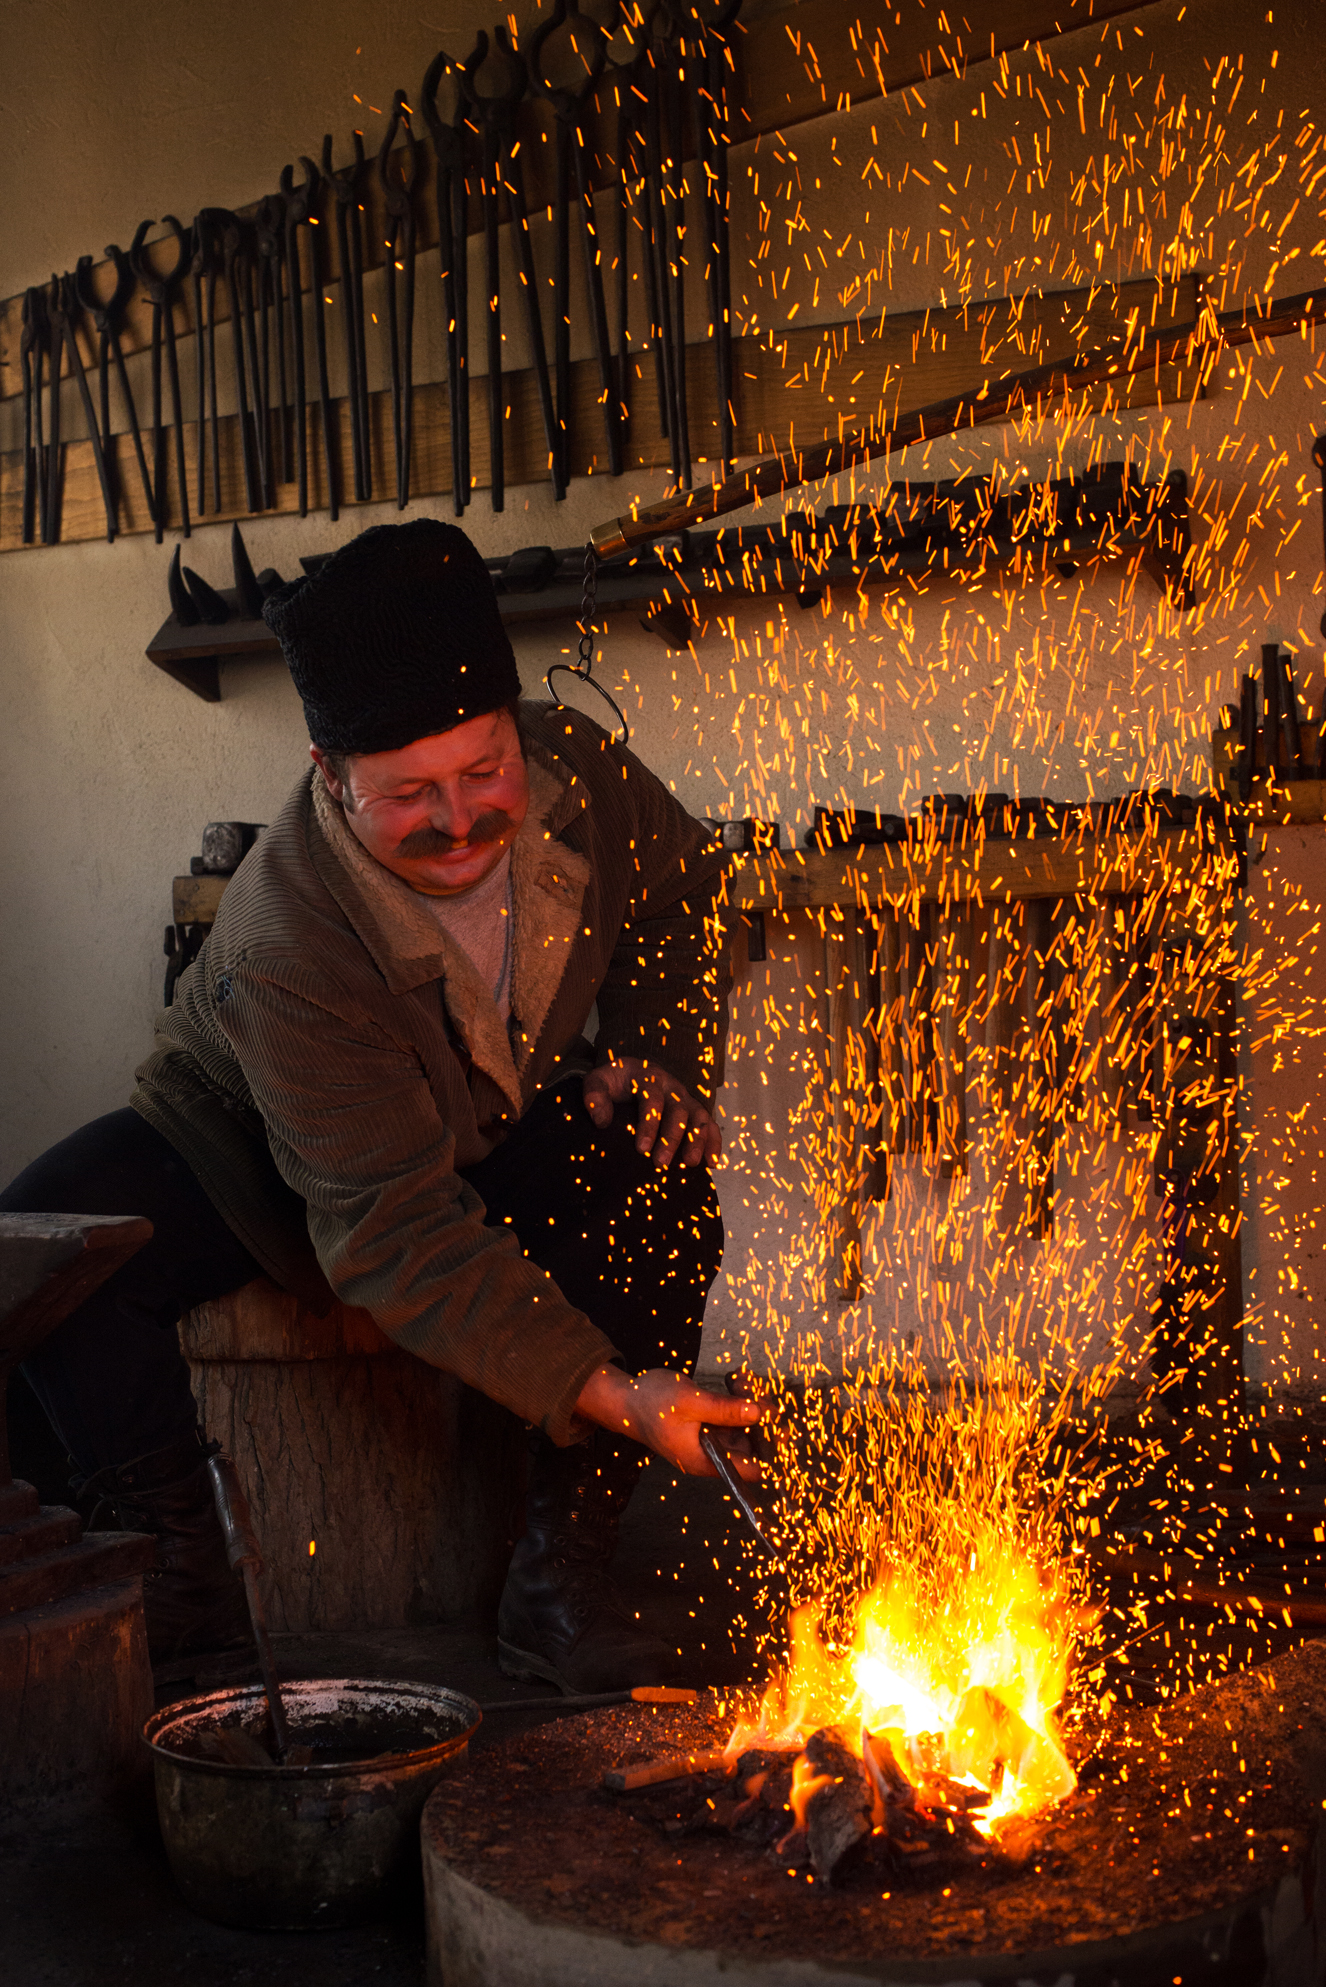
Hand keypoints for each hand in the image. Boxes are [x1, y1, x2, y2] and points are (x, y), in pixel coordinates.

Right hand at [574, 1365, 761, 1478]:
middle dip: (759, 1416)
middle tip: (753, 1389)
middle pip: (753, 1444)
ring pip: (745, 1426)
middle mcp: (712, 1456)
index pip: (751, 1469)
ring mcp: (711, 1441)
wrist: (626, 1398)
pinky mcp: (709, 1427)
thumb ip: (724, 1410)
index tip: (779, 1423)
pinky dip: (737, 1399)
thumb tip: (758, 1414)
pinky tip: (734, 1380)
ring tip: (739, 1379)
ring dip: (749, 1402)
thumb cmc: (650, 1403)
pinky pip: (733, 1416)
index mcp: (705, 1461)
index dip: (769, 1449)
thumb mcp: (690, 1402)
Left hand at [582, 1056, 721, 1167]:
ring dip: (698, 1140)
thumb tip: (601, 1121)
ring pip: (699, 1117)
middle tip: (660, 1164)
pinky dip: (714, 1143)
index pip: (653, 1099)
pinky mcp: (694, 1110)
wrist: (630, 1073)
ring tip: (690, 1164)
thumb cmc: (614, 1081)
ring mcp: (686, 1098)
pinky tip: (713, 1164)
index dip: (649, 1124)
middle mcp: (672, 1086)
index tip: (641, 1149)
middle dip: (671, 1138)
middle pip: (678, 1110)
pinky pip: (710, 1125)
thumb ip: (594, 1096)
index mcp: (648, 1076)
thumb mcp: (598, 1081)